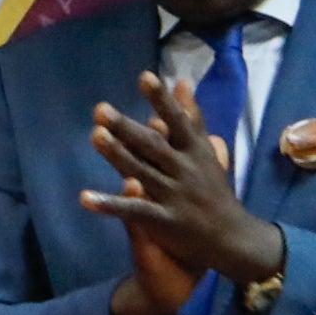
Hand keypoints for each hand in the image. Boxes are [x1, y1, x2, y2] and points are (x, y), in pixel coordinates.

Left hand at [84, 70, 281, 314]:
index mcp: (194, 151)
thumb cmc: (212, 189)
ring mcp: (173, 195)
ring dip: (117, 155)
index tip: (146, 77)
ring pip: (140, 172)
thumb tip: (181, 81)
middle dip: (127, 127)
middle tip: (101, 109)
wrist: (232, 237)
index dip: (162, 100)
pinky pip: (132, 211)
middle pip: (152, 145)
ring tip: (95, 136)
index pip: (178, 121)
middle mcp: (184, 169)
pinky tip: (84, 198)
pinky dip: (109, 204)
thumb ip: (190, 116)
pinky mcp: (162, 220)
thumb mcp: (205, 150)